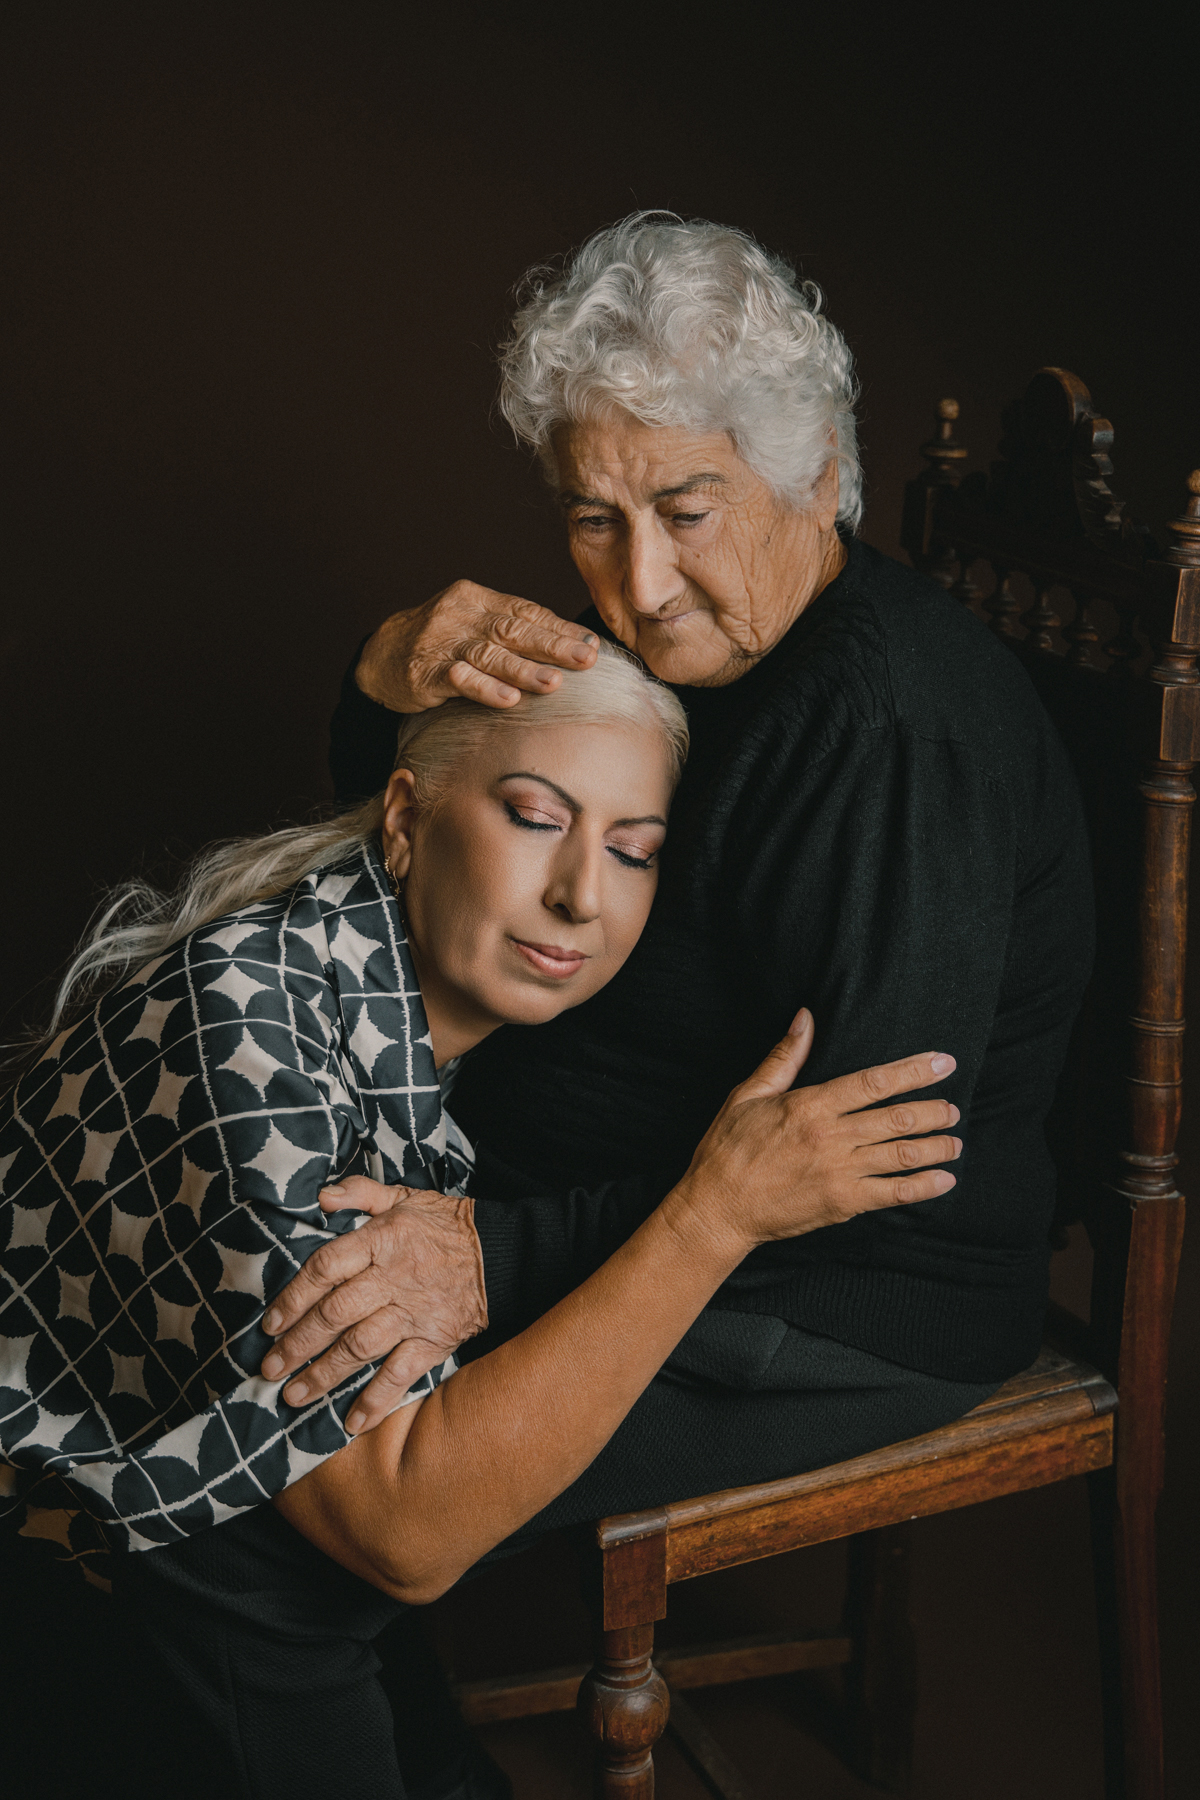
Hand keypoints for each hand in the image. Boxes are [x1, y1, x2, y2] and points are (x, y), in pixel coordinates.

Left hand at [260, 1180, 488, 1434]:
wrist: (502, 1253)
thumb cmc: (445, 1224)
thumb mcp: (404, 1196)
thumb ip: (360, 1194)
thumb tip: (322, 1198)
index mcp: (381, 1241)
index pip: (326, 1268)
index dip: (294, 1297)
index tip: (270, 1324)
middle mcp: (393, 1278)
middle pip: (335, 1313)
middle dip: (298, 1344)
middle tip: (270, 1368)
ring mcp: (413, 1313)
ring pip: (360, 1346)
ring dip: (325, 1374)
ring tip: (294, 1396)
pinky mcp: (434, 1340)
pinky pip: (402, 1373)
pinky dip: (377, 1399)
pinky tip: (352, 1423)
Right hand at [356, 580, 598, 711]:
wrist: (380, 655)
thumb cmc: (440, 643)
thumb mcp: (474, 625)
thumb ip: (514, 632)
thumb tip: (572, 645)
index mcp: (478, 599)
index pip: (526, 611)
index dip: (559, 628)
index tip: (591, 644)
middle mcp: (461, 616)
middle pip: (513, 630)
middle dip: (552, 645)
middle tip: (585, 659)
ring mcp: (442, 643)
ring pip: (489, 655)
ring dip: (523, 670)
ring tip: (554, 683)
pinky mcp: (425, 672)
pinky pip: (458, 679)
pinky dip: (484, 689)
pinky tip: (507, 700)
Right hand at [677, 1009, 960, 1255]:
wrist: (717, 1208)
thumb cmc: (728, 1149)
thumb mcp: (749, 1094)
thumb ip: (784, 1057)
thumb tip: (806, 1017)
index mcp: (810, 1105)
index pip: (873, 1082)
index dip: (913, 1071)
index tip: (942, 1063)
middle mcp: (830, 1137)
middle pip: (896, 1118)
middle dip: (932, 1111)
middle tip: (953, 1109)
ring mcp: (839, 1172)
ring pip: (901, 1155)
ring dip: (935, 1147)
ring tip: (954, 1142)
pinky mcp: (842, 1203)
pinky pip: (893, 1193)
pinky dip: (923, 1187)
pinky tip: (944, 1180)